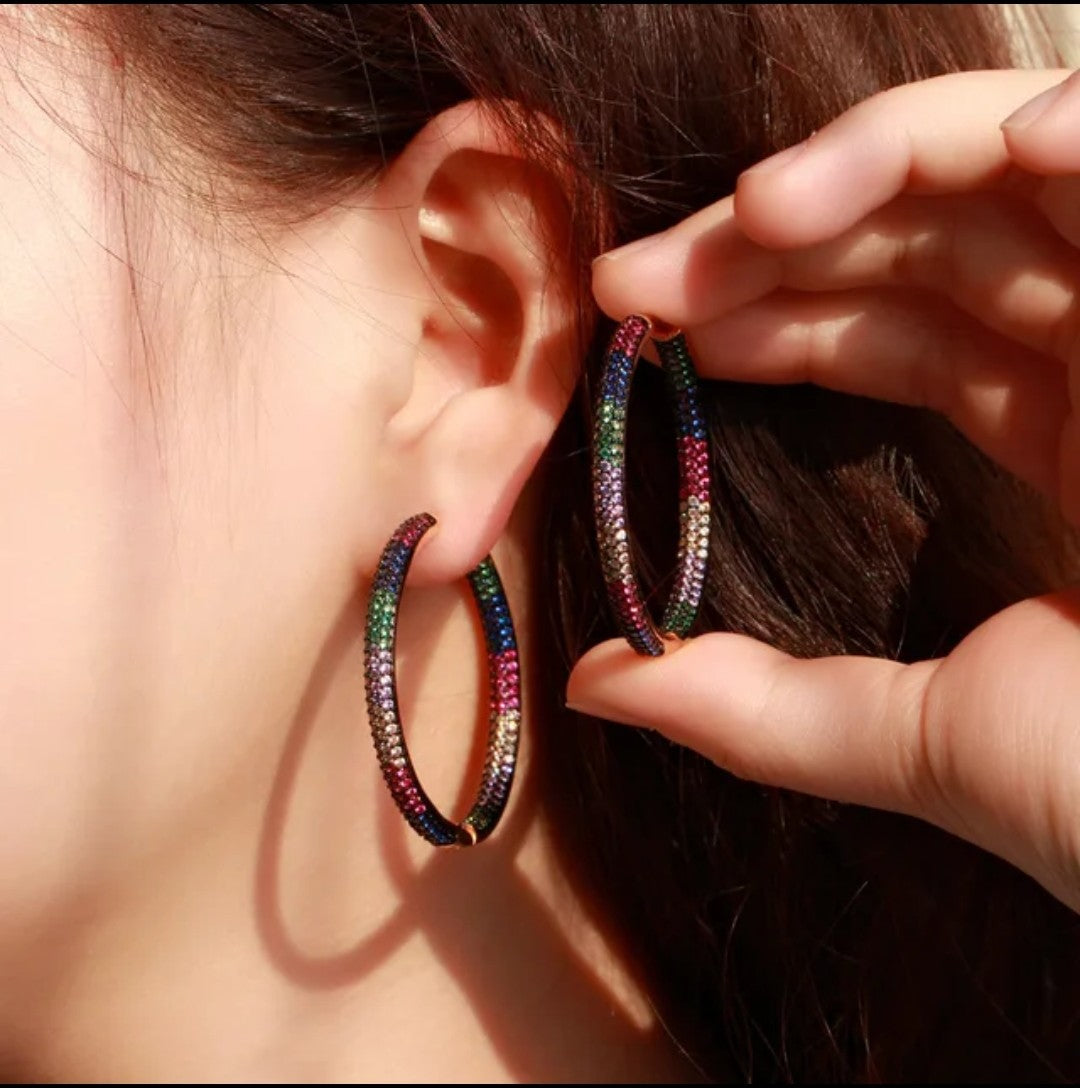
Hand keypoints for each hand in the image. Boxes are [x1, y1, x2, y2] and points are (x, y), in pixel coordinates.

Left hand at [567, 69, 1079, 911]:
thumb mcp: (934, 741)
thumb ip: (762, 709)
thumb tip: (598, 685)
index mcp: (1073, 443)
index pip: (904, 332)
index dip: (773, 313)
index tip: (644, 321)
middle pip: (939, 237)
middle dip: (781, 235)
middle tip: (638, 273)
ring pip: (1035, 167)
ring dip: (889, 158)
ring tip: (758, 205)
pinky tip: (1015, 145)